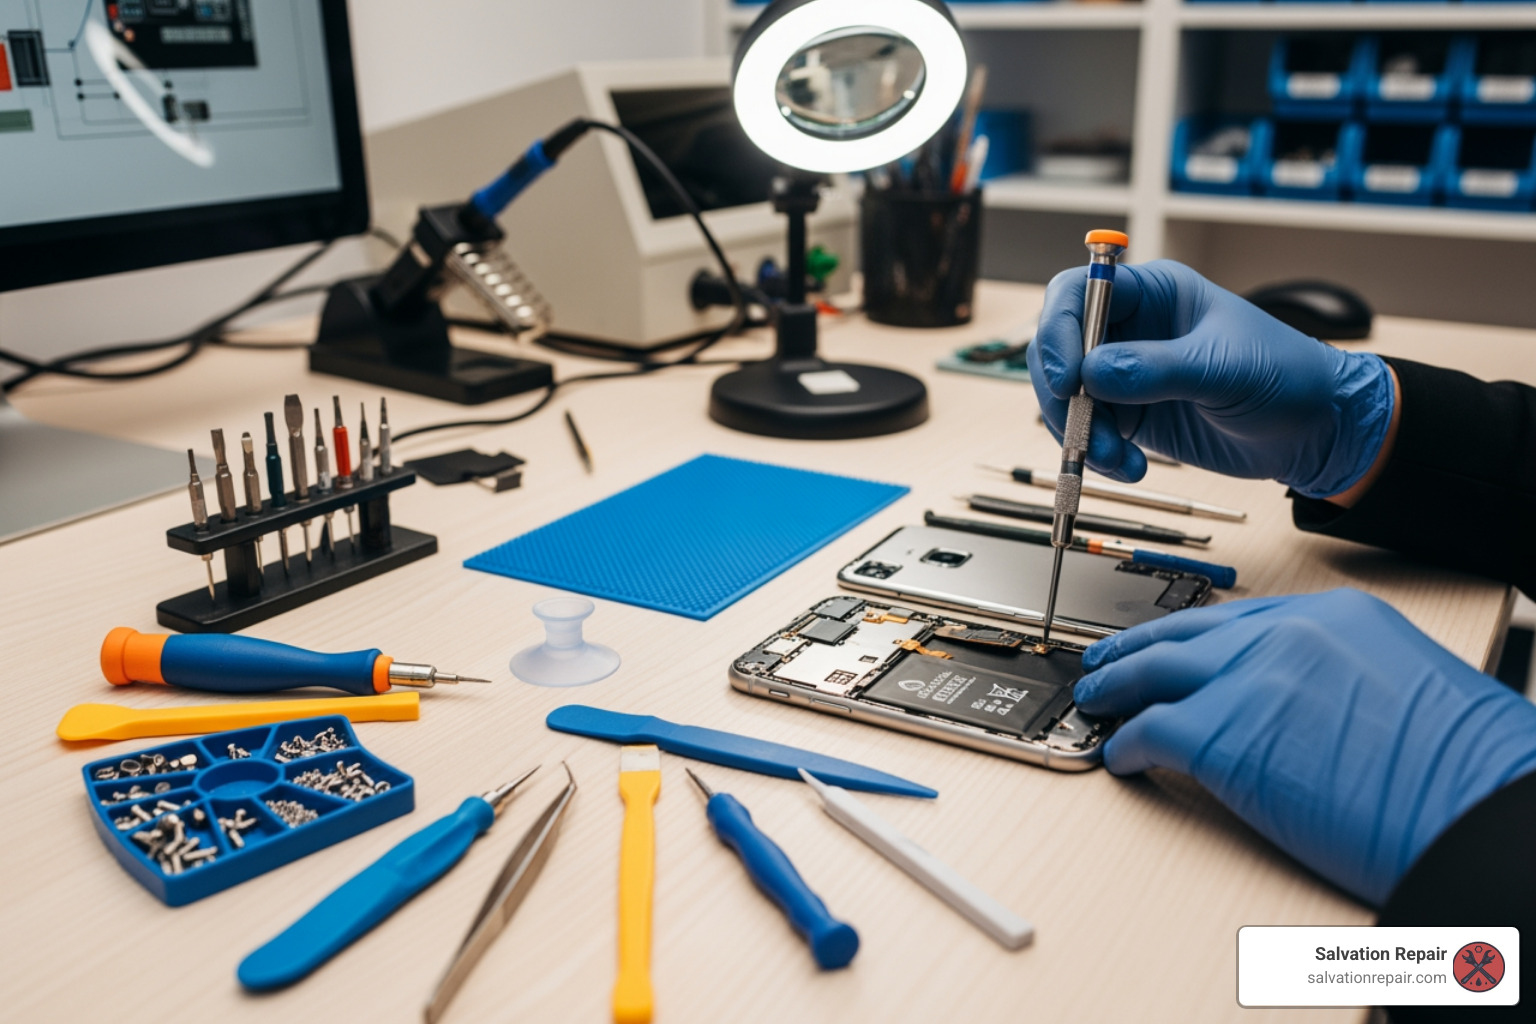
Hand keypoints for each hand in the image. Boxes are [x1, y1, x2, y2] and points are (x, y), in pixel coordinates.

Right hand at [1027, 260, 1394, 498]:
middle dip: (1062, 395)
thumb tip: (1091, 373)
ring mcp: (1126, 374)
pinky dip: (1097, 456)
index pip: (1078, 293)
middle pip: (1059, 349)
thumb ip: (1155, 369)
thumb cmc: (1287, 377)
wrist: (1314, 432)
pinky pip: (1089, 433)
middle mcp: (1131, 329)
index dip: (1059, 329)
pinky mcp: (1130, 415)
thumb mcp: (1224, 369)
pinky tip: (1130, 467)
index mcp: (1154, 293)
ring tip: (1116, 460)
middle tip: (1081, 430)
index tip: (1065, 376)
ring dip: (1080, 434)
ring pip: (1067, 399)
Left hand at [1073, 589, 1535, 904]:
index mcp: (1335, 615)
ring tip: (1094, 700)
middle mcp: (1286, 635)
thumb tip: (1297, 704)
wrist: (1482, 809)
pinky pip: (1149, 732)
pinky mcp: (1221, 735)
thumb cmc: (1464, 768)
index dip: (1192, 637)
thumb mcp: (1403, 683)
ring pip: (1153, 672)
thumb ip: (1338, 676)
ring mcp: (1249, 679)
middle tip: (1107, 659)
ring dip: (1115, 687)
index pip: (1239, 619)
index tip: (1169, 645)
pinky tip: (1119, 758)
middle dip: (1137, 649)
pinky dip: (1125, 746)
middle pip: (1186, 634)